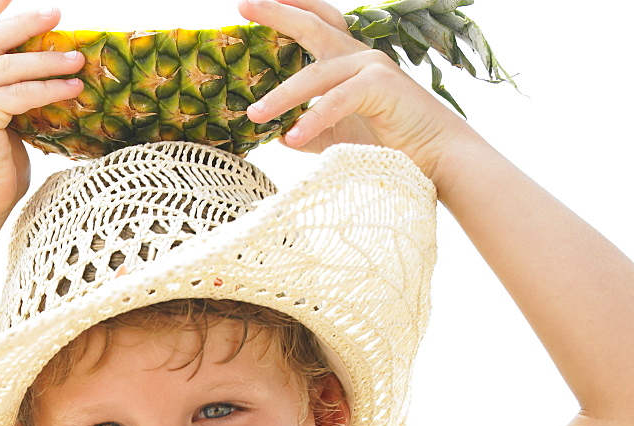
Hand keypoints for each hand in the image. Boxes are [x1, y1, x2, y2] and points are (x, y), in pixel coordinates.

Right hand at [0, 1, 84, 219]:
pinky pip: (19, 93)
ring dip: (47, 57)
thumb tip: (45, 87)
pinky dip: (48, 88)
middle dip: (26, 21)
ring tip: (78, 55)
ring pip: (9, 64)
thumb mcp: (1, 128)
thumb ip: (11, 103)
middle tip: (57, 14)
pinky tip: (73, 87)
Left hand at [238, 0, 475, 181]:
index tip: (255, 3)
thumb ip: (308, 129)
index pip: (319, 23)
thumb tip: (277, 134)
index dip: (291, 9)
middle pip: (314, 26)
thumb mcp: (336, 135)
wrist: (432, 158)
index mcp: (350, 62)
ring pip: (316, 74)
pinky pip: (337, 100)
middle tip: (243, 5)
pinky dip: (313, 119)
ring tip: (254, 114)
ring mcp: (372, 66)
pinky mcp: (381, 86)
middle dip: (278, 14)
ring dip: (281, 95)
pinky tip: (291, 139)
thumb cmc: (387, 145)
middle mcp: (360, 56)